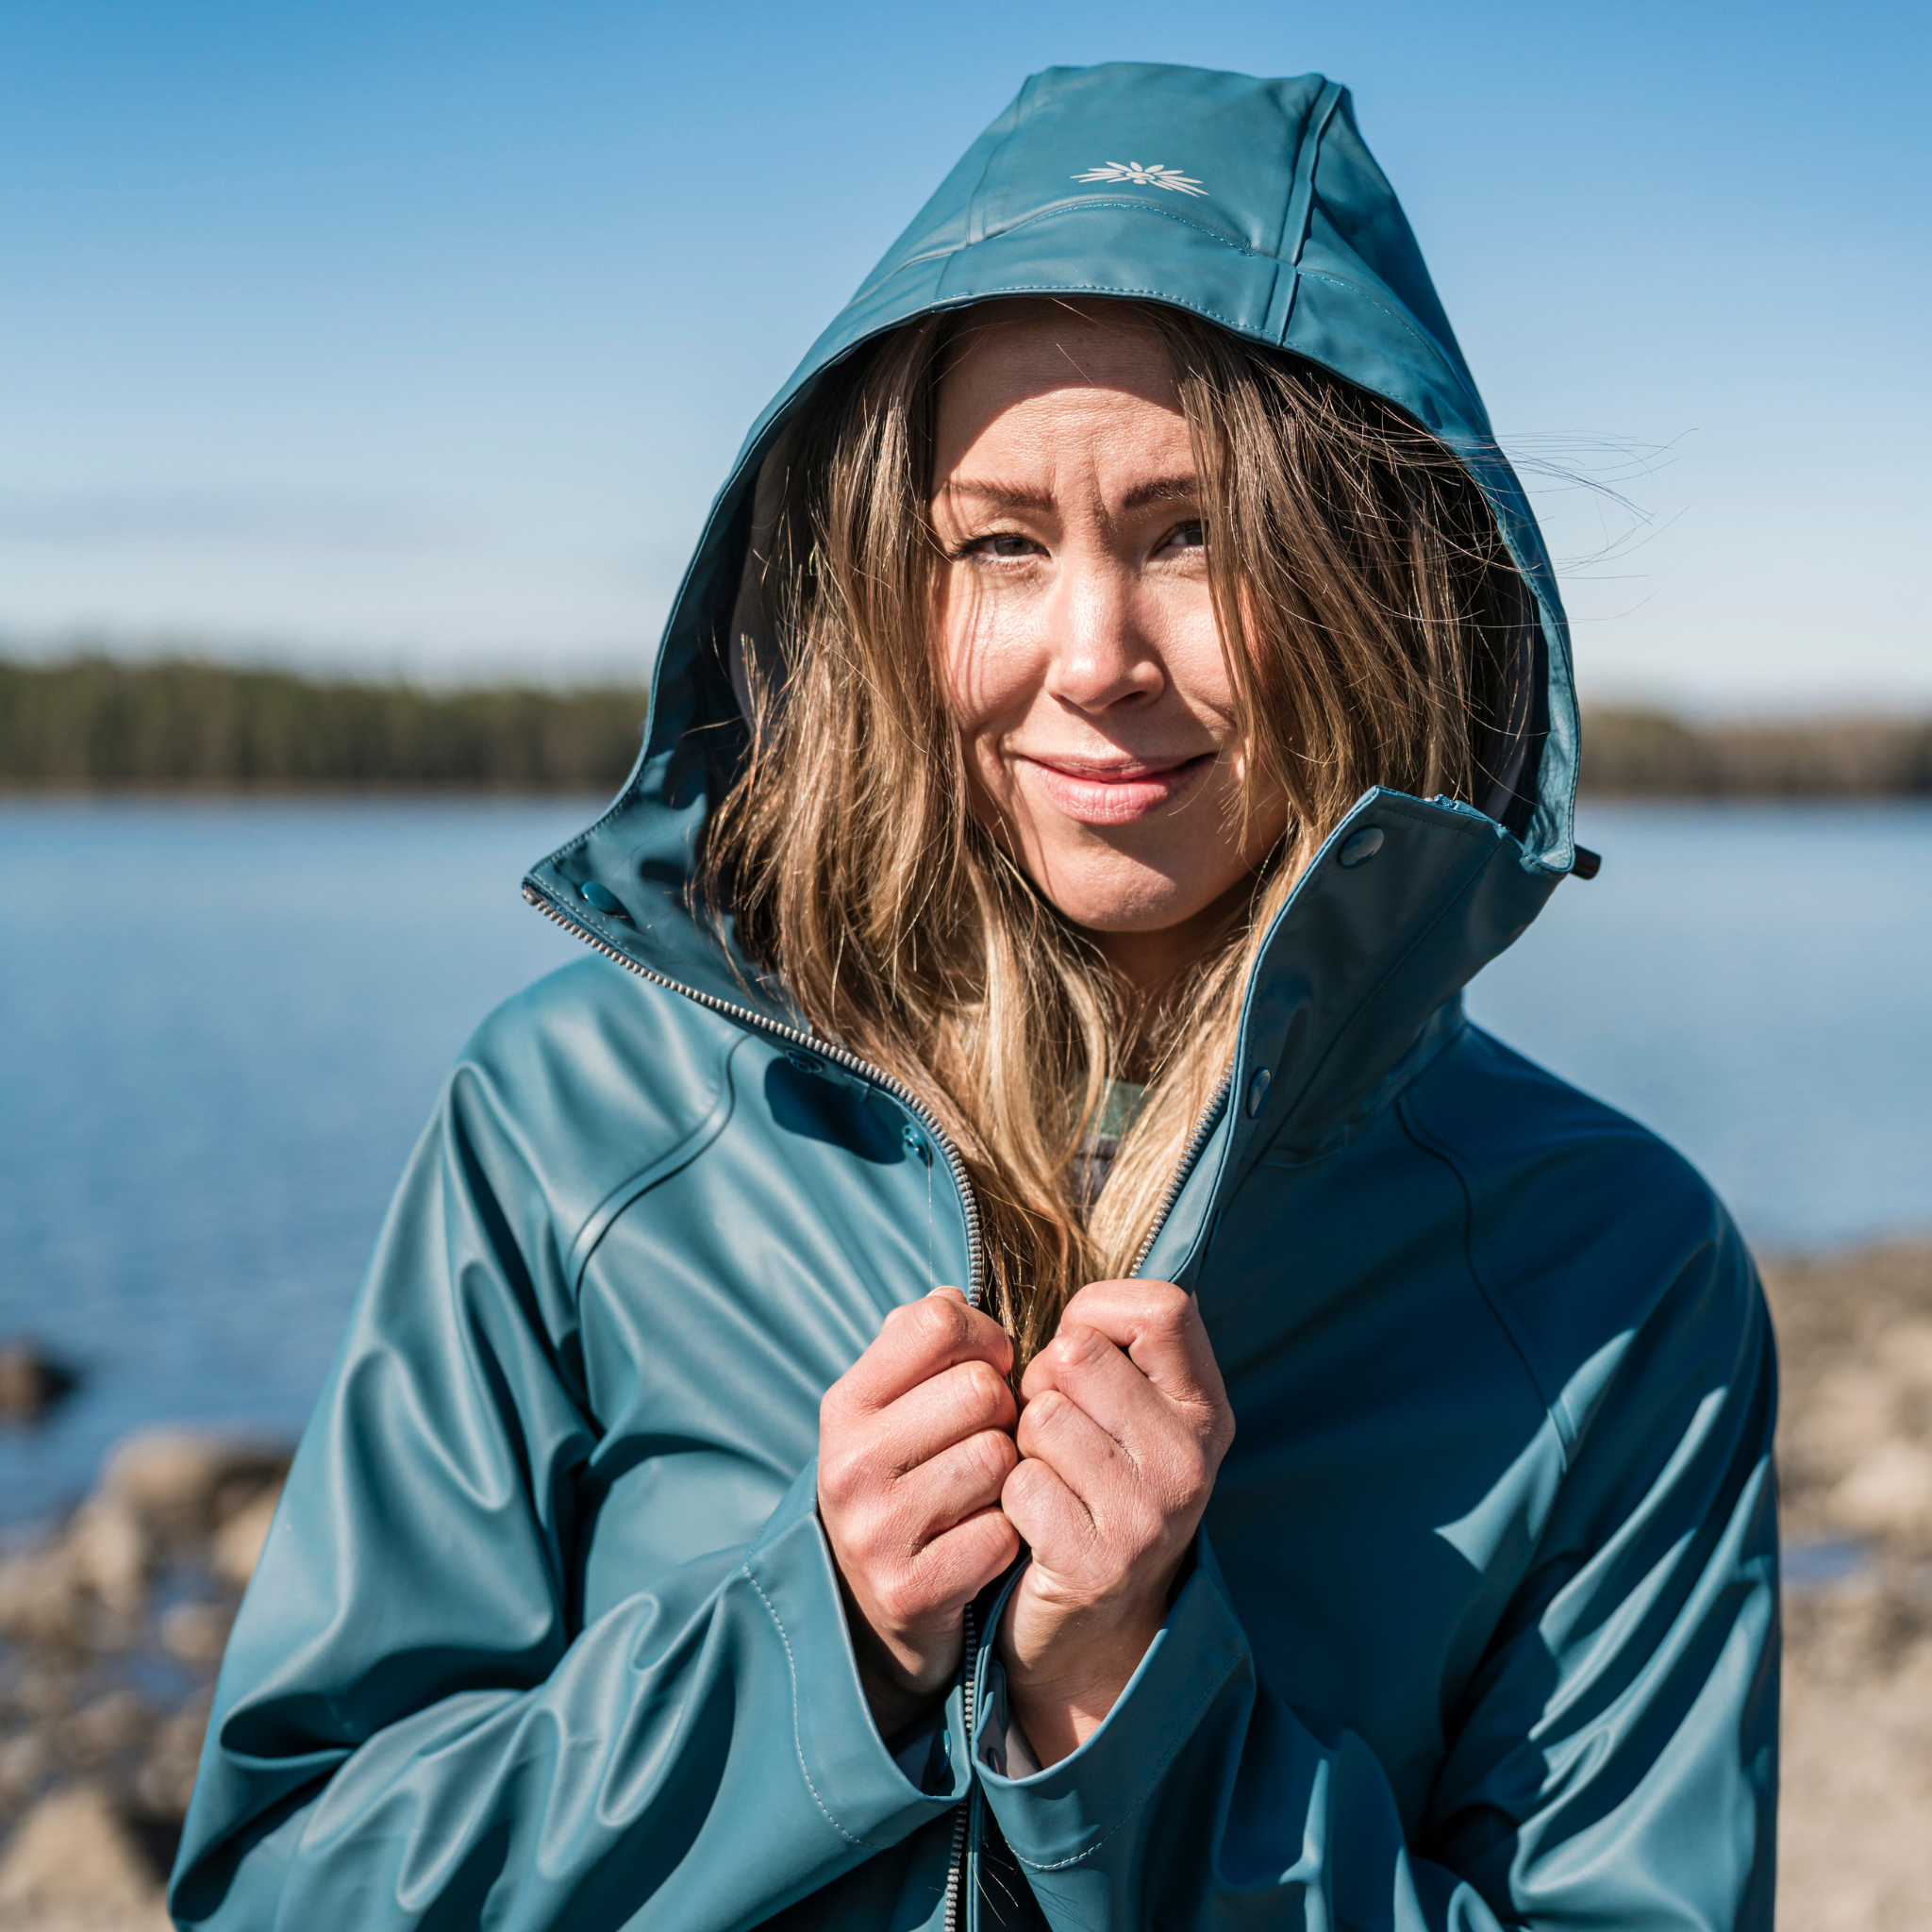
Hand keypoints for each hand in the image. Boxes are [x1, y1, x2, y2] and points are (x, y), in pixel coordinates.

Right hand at [818, 1288, 1021, 1737]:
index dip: (983, 1337)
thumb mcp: (892, 1408)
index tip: (990, 1368)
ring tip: (987, 1491)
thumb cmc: (904, 1481)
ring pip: (999, 1459)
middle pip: (982, 1390)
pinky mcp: (907, 1590)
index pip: (936, 1320)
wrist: (872, 1611)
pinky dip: (1008, 1535)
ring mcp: (873, 1530)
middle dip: (1005, 1412)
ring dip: (1011, 1476)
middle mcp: (848, 1461)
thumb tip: (953, 1294)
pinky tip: (983, 1540)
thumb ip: (921, 1343)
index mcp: (845, 1403)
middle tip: (993, 1440)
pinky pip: (1002, 1532)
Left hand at [996, 1279, 1233, 1766]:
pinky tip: (1033, 1526)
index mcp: (1205, 1410)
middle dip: (1041, 1384)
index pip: (1162, 1307)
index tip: (1079, 1356)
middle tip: (1054, 1436)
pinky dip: (1010, 1499)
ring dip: (1022, 1445)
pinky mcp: (1099, 1564)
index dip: (1096, 1314)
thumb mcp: (1126, 1415)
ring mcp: (1151, 1516)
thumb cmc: (1087, 1489)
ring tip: (1047, 1481)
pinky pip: (1020, 1482)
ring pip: (1041, 1416)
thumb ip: (1109, 1346)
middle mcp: (1192, 1459)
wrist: (1086, 1633)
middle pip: (1077, 1354)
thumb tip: (1043, 1286)